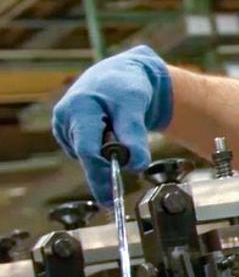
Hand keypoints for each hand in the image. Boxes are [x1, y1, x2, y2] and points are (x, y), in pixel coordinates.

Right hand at [51, 46, 172, 204]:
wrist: (121, 76)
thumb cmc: (127, 87)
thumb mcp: (134, 107)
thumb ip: (134, 135)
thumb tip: (136, 165)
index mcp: (78, 108)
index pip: (87, 148)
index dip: (101, 170)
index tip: (111, 194)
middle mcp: (65, 118)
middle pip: (85, 157)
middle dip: (102, 173)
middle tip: (111, 200)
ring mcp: (64, 127)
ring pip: (87, 156)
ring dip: (105, 156)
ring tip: (117, 131)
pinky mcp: (70, 134)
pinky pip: (88, 153)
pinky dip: (101, 152)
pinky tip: (108, 134)